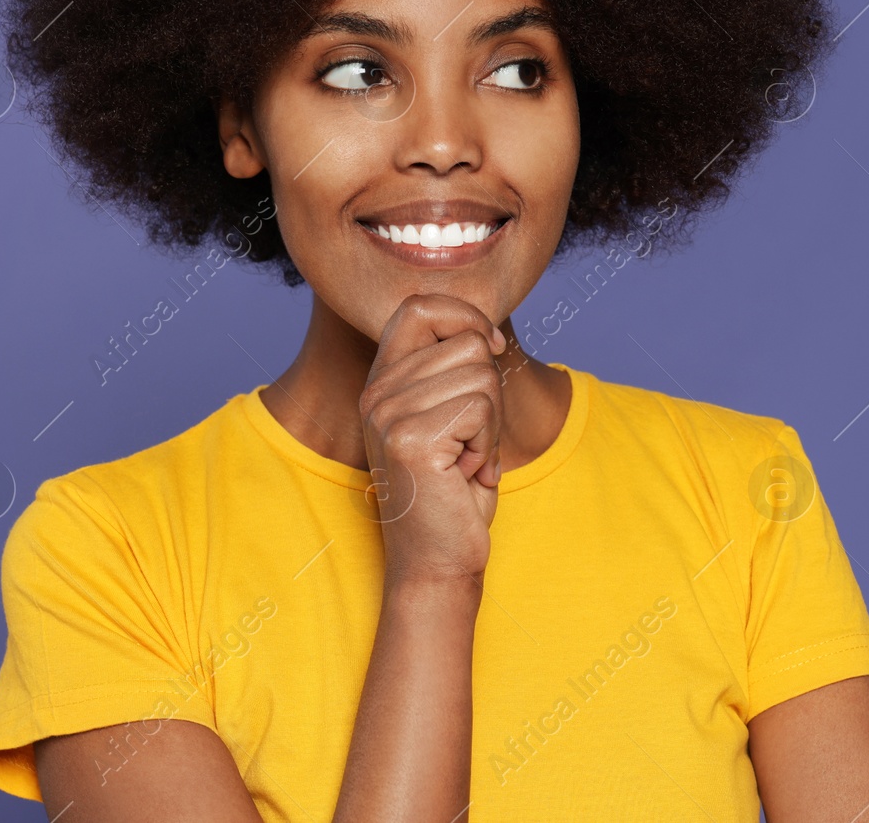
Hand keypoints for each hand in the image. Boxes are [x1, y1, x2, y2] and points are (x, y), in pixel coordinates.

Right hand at [358, 293, 507, 587]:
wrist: (439, 562)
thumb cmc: (454, 493)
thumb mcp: (452, 419)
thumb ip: (454, 372)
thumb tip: (485, 331)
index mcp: (382, 382)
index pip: (419, 306)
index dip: (464, 315)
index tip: (489, 347)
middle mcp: (376, 393)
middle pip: (467, 342)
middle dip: (491, 390)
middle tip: (474, 438)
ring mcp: (387, 415)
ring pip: (481, 375)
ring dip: (492, 423)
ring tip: (468, 460)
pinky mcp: (409, 440)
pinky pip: (481, 408)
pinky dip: (489, 443)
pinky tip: (467, 474)